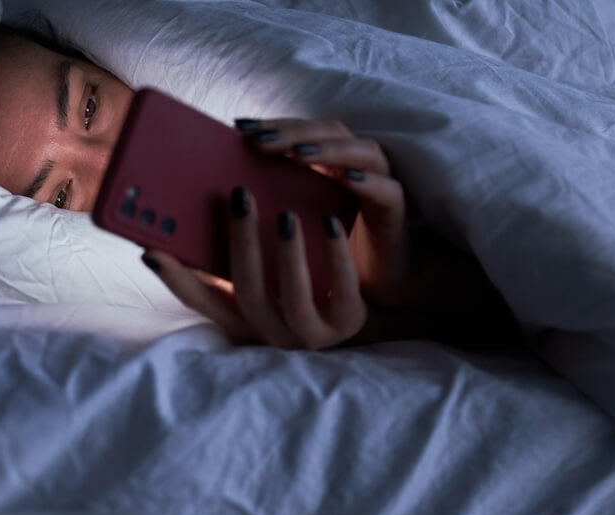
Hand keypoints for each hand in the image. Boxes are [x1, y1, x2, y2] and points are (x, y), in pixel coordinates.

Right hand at [143, 186, 367, 349]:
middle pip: (249, 292)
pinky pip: (343, 290)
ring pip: (294, 297)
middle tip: (240, 196)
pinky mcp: (351, 324)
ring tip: (285, 214)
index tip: (151, 249)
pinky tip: (330, 221)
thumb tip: (188, 218)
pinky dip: (336, 255)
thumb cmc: (302, 290)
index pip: (201, 302)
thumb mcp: (261, 282)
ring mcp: (312, 334)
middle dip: (243, 244)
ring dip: (287, 253)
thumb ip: (226, 261)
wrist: (360, 322)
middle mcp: (273, 333)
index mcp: (244, 319)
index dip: (175, 278)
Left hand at [237, 118, 413, 306]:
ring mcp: (378, 183)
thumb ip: (260, 208)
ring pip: (361, 151)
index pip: (299, 131)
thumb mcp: (286, 229)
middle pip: (328, 132)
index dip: (272, 125)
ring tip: (298, 153)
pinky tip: (345, 179)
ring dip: (329, 149)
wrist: (371, 289)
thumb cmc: (323, 257)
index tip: (238, 128)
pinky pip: (387, 189)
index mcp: (325, 163)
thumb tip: (220, 199)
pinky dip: (367, 181)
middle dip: (293, 132)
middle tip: (259, 140)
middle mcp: (353, 164)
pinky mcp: (395, 211)